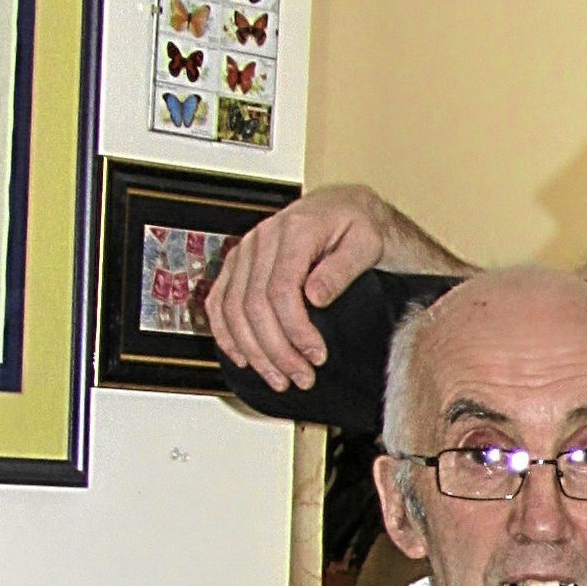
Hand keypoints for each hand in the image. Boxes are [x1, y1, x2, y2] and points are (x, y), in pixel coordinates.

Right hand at [204, 185, 416, 391]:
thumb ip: (342, 269)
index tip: (316, 355)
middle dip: (276, 350)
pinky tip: (243, 357)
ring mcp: (247, 250)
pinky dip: (226, 333)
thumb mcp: (367, 244)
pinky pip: (219, 301)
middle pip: (253, 305)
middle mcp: (263, 238)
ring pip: (232, 309)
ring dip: (253, 351)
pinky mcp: (240, 263)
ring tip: (278, 378)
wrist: (348, 208)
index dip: (295, 330)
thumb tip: (315, 297)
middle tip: (301, 377)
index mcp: (295, 231)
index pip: (281, 290)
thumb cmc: (360, 225)